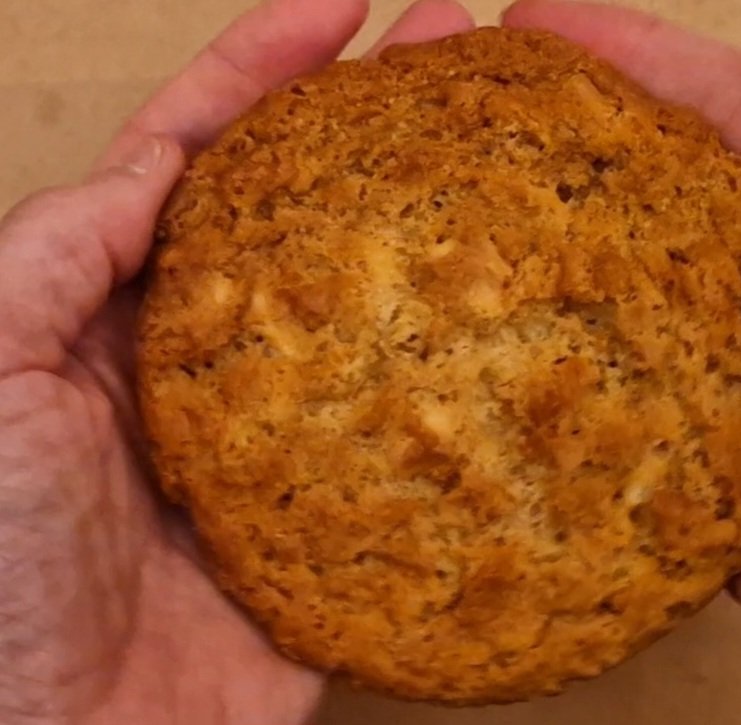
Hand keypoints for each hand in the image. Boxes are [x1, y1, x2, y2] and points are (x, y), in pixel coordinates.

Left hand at [0, 2, 474, 723]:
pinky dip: (461, 382)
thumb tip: (153, 169)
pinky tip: (514, 330)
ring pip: (370, 311)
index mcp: (121, 315)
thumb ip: (54, 261)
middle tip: (455, 55)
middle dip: (374, 123)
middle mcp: (213, 359)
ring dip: (434, 235)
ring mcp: (286, 434)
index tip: (341, 8)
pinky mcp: (340, 515)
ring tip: (509, 160)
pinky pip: (408, 433)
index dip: (263, 72)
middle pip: (304, 215)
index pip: (200, 159)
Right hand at [505, 0, 740, 721]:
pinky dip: (569, 426)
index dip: (636, 66)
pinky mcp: (726, 504)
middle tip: (455, 122)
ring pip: (627, 331)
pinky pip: (633, 456)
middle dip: (562, 165)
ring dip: (546, 292)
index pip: (726, 122)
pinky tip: (485, 384)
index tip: (536, 31)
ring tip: (442, 241)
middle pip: (656, 218)